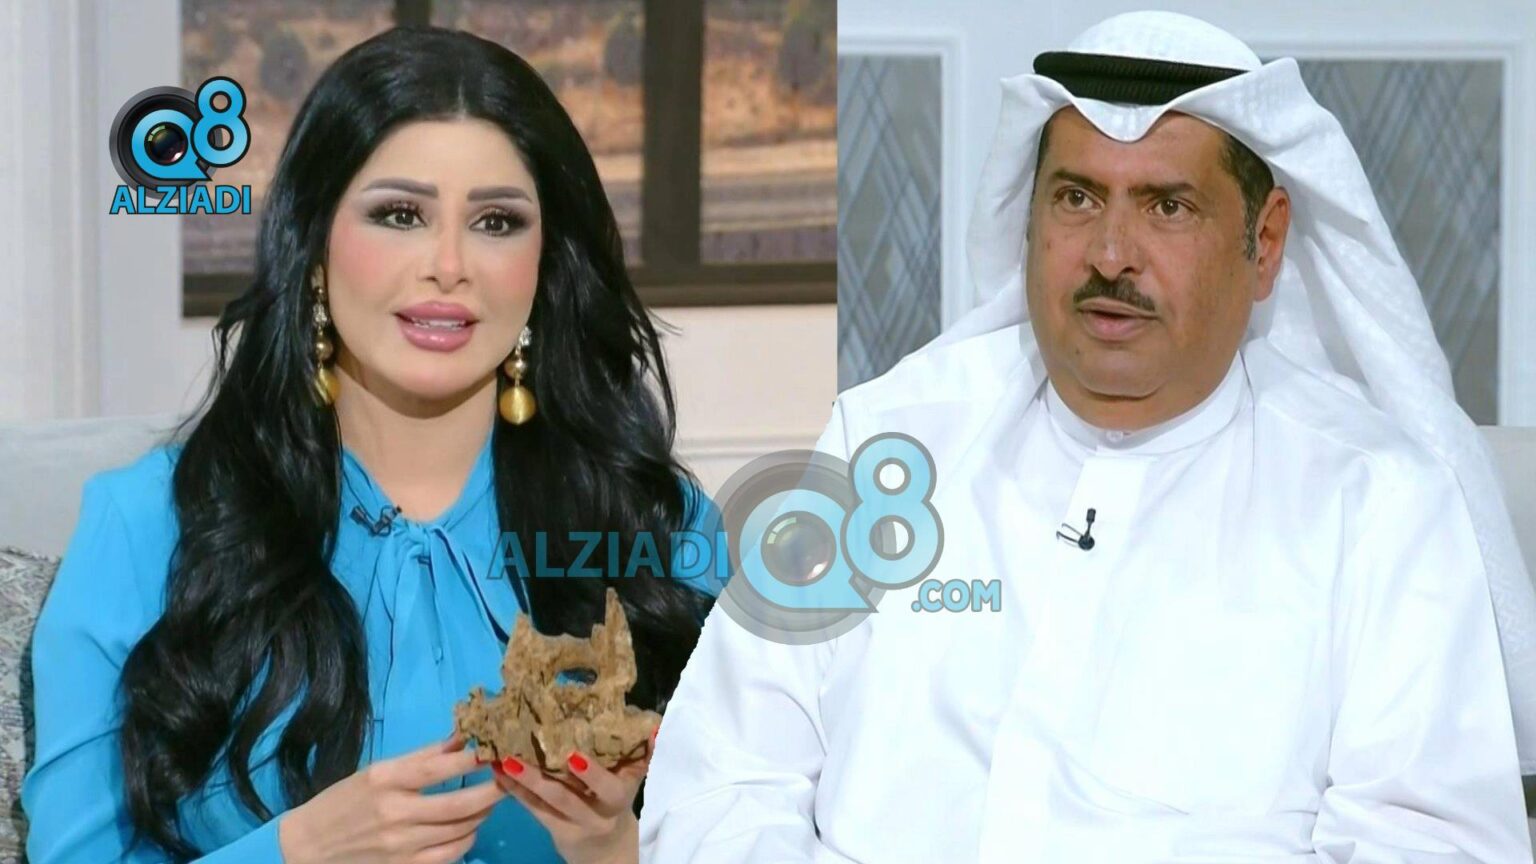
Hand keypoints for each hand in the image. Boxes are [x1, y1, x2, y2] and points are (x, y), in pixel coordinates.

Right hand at [278, 733, 506, 863]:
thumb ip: (421, 757)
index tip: (497, 749)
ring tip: (490, 799)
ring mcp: (401, 846)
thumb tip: (461, 737)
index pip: (440, 767)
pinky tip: (470, 828)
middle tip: (507, 778)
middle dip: (492, 790)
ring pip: (461, 830)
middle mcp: (395, 813)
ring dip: (483, 813)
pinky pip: (451, 854)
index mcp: (386, 780)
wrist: (307, 849)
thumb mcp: (376, 771)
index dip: (474, 759)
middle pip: (459, 804)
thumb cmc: (344, 802)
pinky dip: (468, 839)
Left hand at [491, 727, 657, 863]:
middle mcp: (601, 811)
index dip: (597, 773)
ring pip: (553, 801)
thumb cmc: (616, 802)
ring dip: (528, 780)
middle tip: (537, 756)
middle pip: (577, 796)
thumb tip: (652, 728)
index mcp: (623, 793)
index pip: (616, 783)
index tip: (576, 756)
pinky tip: (499, 772)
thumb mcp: (632, 782)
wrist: (609, 852)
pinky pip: (536, 809)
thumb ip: (640, 756)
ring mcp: (577, 823)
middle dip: (558, 777)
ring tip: (506, 759)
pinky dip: (516, 790)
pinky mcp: (557, 830)